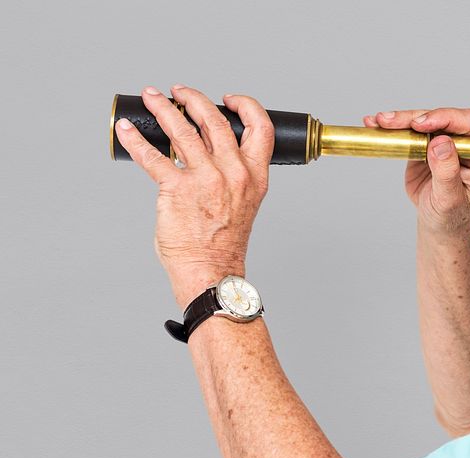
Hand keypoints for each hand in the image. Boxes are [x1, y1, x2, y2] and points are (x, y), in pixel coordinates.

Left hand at [114, 85, 273, 306]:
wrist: (213, 270)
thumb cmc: (224, 243)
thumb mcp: (242, 202)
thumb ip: (231, 176)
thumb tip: (203, 152)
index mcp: (255, 175)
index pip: (260, 128)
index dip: (245, 105)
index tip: (227, 100)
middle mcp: (234, 172)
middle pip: (214, 120)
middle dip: (193, 98)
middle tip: (178, 92)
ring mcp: (206, 179)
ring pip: (182, 129)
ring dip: (163, 108)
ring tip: (152, 97)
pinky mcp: (177, 189)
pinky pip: (152, 155)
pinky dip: (136, 139)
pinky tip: (127, 130)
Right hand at [363, 108, 469, 235]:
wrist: (437, 222)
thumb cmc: (450, 214)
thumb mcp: (449, 199)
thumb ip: (447, 172)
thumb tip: (441, 142)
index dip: (446, 119)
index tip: (421, 124)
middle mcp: (469, 142)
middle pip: (444, 118)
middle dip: (416, 117)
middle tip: (390, 122)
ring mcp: (448, 140)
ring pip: (424, 120)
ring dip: (399, 120)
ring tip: (378, 121)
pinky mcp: (427, 142)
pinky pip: (410, 129)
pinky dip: (392, 127)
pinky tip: (375, 124)